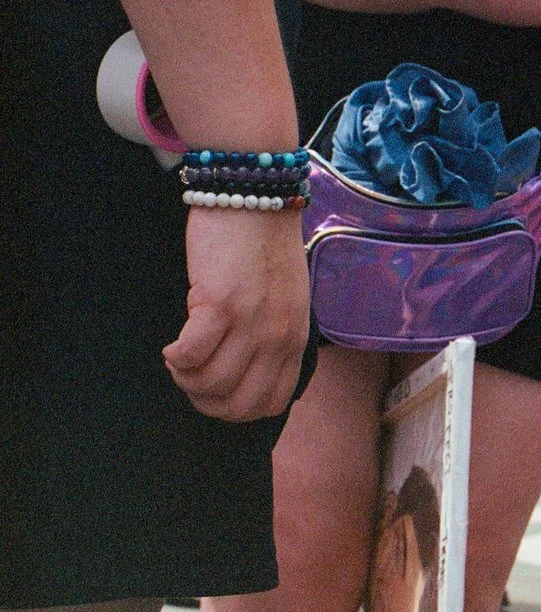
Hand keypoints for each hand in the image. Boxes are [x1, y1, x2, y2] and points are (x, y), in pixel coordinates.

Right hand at [163, 204, 310, 421]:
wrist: (256, 200)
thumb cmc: (263, 248)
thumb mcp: (286, 300)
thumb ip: (274, 335)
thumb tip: (247, 371)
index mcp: (296, 339)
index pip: (272, 402)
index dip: (236, 411)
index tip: (215, 396)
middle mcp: (278, 337)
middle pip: (238, 403)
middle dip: (206, 403)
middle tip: (189, 381)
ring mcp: (251, 322)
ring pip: (211, 383)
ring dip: (185, 380)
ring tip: (179, 360)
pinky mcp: (220, 304)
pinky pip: (191, 354)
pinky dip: (175, 358)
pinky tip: (172, 345)